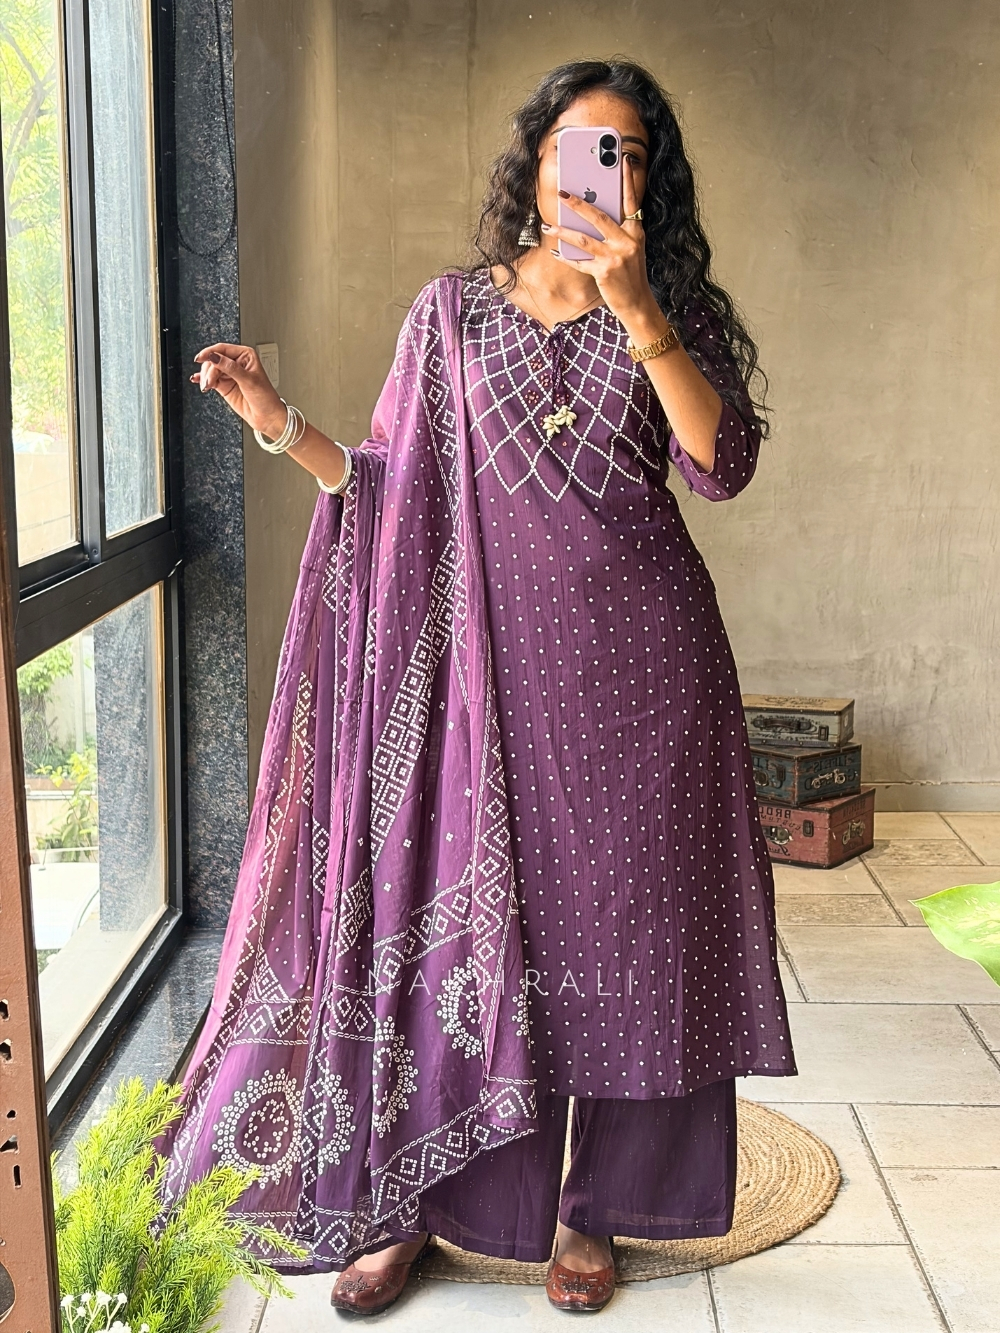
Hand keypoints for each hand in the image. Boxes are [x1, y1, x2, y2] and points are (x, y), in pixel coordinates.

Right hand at [190, 343, 285, 437]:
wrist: (267, 417)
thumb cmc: (265, 397)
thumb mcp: (249, 380)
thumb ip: (231, 368)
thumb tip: (215, 357)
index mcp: (245, 356)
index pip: (223, 349)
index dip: (210, 353)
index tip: (200, 358)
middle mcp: (236, 363)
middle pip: (214, 360)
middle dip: (209, 370)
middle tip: (209, 382)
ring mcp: (229, 374)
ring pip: (210, 370)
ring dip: (206, 377)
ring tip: (207, 386)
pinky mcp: (224, 385)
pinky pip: (210, 379)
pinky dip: (202, 379)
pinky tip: (197, 380)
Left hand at [541, 160, 668, 341]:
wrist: (638, 304)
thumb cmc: (631, 276)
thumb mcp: (631, 250)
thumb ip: (617, 234)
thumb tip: (592, 218)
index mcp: (636, 232)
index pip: (632, 201)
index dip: (628, 181)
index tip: (623, 161)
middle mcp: (627, 241)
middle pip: (599, 216)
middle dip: (578, 203)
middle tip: (562, 193)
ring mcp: (616, 257)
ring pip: (584, 238)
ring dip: (563, 231)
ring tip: (548, 225)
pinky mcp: (604, 272)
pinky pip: (579, 261)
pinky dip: (566, 257)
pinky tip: (554, 252)